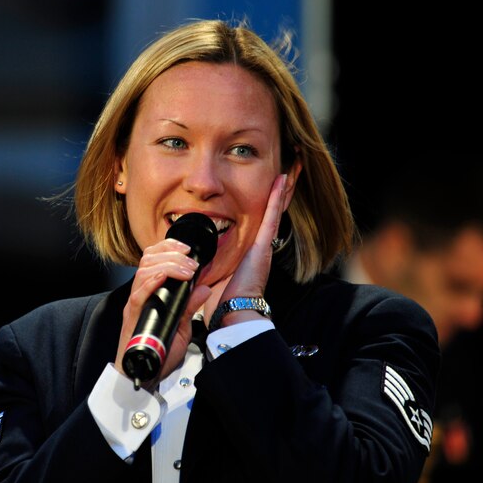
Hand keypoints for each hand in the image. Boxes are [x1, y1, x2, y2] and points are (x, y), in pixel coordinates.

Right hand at [115, 238, 211, 388]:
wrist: (144, 373)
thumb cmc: (158, 351)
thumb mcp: (181, 326)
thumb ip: (190, 306)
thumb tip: (204, 288)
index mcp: (150, 292)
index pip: (154, 259)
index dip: (168, 247)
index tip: (187, 249)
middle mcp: (141, 294)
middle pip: (148, 259)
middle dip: (172, 254)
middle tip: (191, 262)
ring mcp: (135, 304)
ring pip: (143, 271)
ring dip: (167, 265)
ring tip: (186, 270)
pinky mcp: (133, 316)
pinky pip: (138, 294)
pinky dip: (151, 282)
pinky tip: (163, 277)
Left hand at [212, 174, 287, 324]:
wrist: (232, 312)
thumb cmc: (221, 300)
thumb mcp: (213, 275)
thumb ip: (206, 264)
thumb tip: (192, 260)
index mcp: (248, 253)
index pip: (257, 223)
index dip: (264, 205)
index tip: (269, 187)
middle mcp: (259, 247)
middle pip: (270, 213)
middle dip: (278, 194)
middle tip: (287, 172)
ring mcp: (262, 245)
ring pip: (274, 211)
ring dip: (281, 191)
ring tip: (290, 170)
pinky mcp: (262, 246)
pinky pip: (270, 217)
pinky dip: (276, 198)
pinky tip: (281, 180)